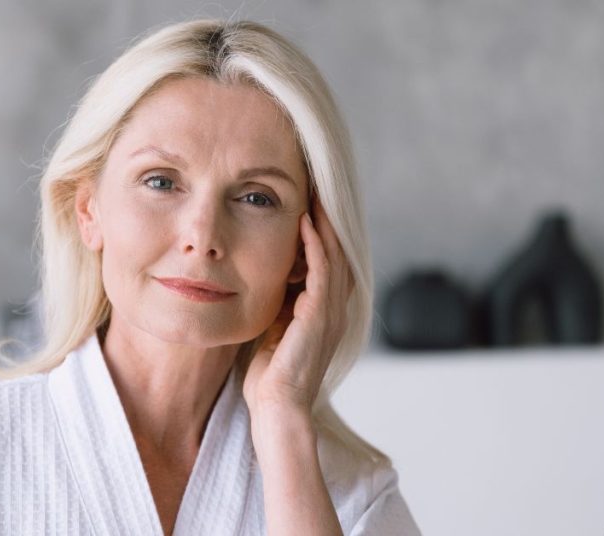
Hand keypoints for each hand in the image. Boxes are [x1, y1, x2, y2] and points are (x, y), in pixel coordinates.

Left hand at [243, 195, 355, 415]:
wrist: (277, 409)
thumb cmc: (270, 376)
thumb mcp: (274, 329)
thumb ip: (278, 304)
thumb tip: (265, 278)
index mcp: (324, 312)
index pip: (329, 261)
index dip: (322, 231)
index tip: (307, 201)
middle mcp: (334, 309)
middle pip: (338, 251)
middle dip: (328, 219)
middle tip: (317, 185)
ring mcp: (331, 312)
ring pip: (334, 254)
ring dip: (325, 222)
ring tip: (314, 192)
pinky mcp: (320, 316)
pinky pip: (322, 271)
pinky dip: (315, 244)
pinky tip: (305, 221)